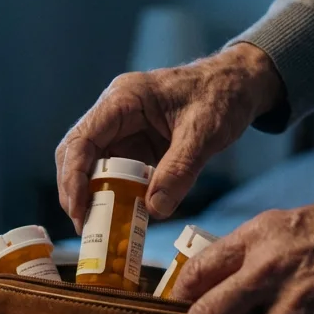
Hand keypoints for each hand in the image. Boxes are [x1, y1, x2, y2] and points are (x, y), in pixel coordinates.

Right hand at [55, 43, 283, 232]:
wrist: (241, 85)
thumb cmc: (222, 95)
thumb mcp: (204, 132)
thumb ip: (180, 169)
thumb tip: (155, 210)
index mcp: (123, 99)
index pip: (82, 139)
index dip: (73, 177)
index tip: (77, 210)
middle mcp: (115, 113)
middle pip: (78, 154)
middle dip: (76, 191)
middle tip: (84, 226)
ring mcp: (125, 130)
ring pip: (94, 166)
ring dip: (94, 196)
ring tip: (98, 229)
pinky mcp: (137, 145)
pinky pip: (118, 173)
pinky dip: (117, 195)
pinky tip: (122, 217)